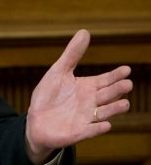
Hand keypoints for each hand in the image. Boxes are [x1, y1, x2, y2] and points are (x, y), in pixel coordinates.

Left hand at [25, 30, 131, 164]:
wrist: (36, 120)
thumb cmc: (49, 95)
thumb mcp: (58, 72)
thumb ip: (72, 54)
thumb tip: (85, 31)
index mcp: (88, 87)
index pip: (106, 80)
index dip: (116, 75)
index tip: (126, 69)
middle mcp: (91, 102)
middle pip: (107, 95)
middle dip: (117, 90)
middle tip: (127, 84)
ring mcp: (86, 118)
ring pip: (103, 113)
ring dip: (114, 109)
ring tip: (125, 103)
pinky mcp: (78, 132)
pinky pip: (90, 131)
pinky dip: (98, 128)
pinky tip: (106, 124)